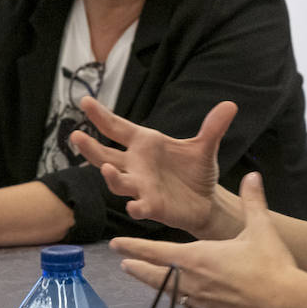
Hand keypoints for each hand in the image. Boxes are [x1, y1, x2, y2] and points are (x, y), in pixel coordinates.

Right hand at [71, 97, 236, 237]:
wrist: (206, 201)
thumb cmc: (196, 171)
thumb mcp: (205, 147)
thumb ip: (213, 127)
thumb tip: (230, 104)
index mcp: (145, 144)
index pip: (117, 128)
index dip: (101, 115)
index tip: (84, 101)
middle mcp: (136, 165)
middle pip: (106, 155)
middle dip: (90, 148)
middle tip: (75, 135)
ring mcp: (141, 186)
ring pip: (118, 181)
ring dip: (110, 176)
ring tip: (104, 168)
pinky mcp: (153, 207)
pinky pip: (140, 206)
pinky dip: (136, 206)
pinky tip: (133, 205)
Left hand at [113, 173, 302, 307]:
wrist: (287, 304)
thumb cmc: (271, 265)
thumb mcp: (261, 228)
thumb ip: (253, 201)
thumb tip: (252, 176)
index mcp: (199, 258)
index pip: (157, 252)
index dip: (135, 248)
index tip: (117, 245)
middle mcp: (195, 282)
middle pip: (157, 276)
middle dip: (138, 268)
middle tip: (124, 265)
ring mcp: (204, 303)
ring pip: (173, 293)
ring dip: (159, 285)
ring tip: (150, 280)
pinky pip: (195, 306)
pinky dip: (187, 299)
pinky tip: (190, 298)